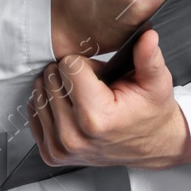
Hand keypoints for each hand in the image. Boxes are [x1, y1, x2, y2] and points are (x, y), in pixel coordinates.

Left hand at [29, 29, 190, 169]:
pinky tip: (70, 108)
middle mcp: (73, 136)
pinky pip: (34, 113)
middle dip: (71, 75)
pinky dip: (49, 105)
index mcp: (96, 117)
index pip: (67, 65)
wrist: (150, 145)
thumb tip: (148, 36)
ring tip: (84, 98)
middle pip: (50, 78)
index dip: (86, 64)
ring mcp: (61, 148)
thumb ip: (148, 58)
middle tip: (94, 87)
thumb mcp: (156, 83)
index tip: (100, 76)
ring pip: (39, 94)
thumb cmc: (150, 112)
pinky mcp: (52, 155)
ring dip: (58, 89)